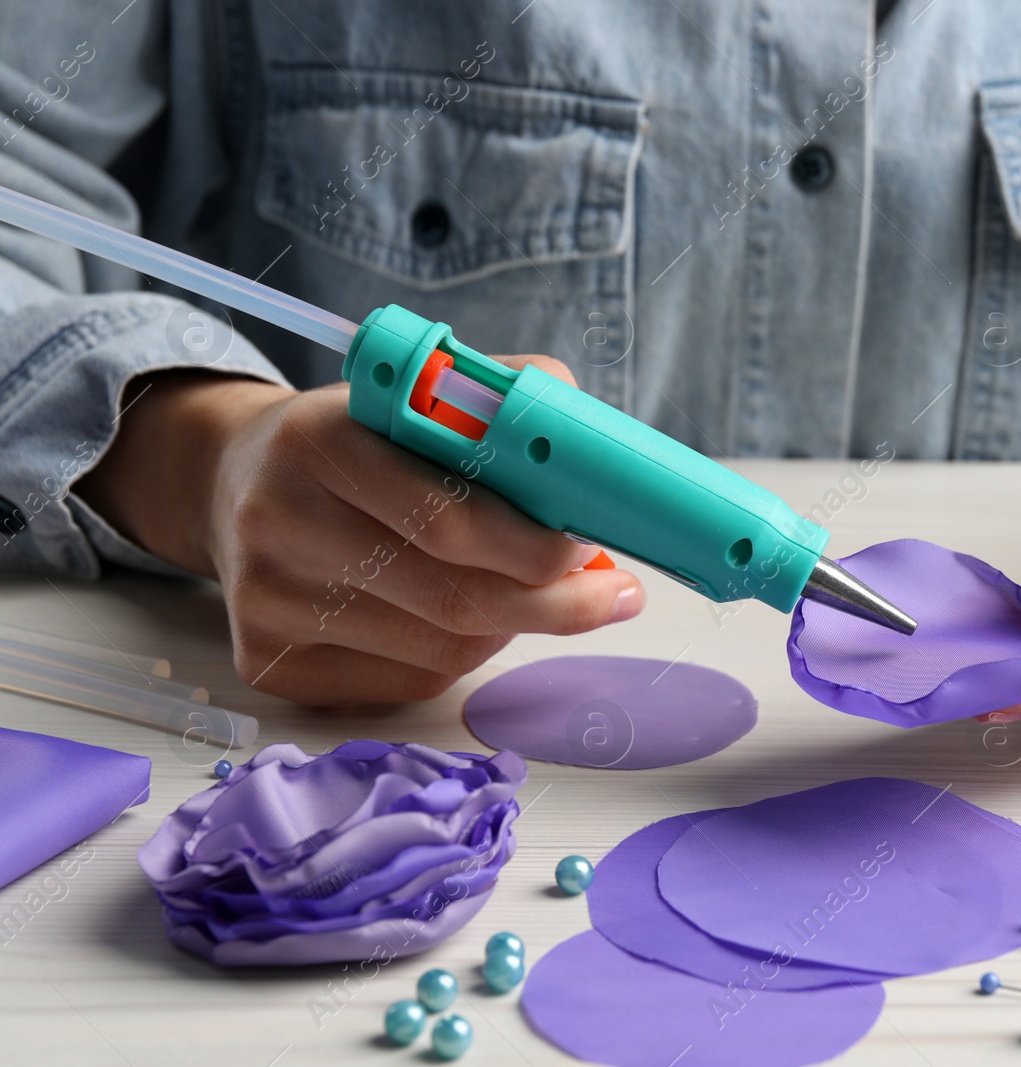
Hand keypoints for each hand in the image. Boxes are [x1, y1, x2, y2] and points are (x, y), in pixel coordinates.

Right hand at [77, 358, 643, 704]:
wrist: (236, 481)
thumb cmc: (360, 439)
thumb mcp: (420, 395)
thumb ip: (507, 405)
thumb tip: (593, 457)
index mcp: (319, 440)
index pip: (449, 518)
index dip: (536, 545)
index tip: (595, 546)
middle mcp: (279, 522)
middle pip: (454, 598)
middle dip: (553, 602)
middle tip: (612, 595)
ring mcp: (265, 603)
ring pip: (442, 651)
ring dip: (510, 626)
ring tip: (530, 592)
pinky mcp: (266, 663)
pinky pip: (408, 683)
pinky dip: (461, 657)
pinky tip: (465, 620)